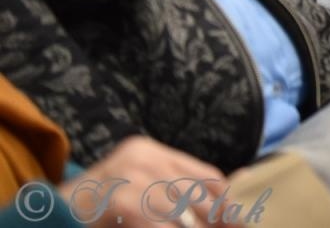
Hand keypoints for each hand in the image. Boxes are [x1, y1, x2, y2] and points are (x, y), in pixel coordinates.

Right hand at [46, 137, 234, 227]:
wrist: (52, 216)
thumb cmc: (101, 207)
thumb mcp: (142, 187)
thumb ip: (179, 188)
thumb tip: (234, 195)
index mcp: (151, 150)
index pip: (206, 175)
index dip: (225, 202)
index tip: (237, 222)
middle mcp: (144, 159)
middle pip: (199, 194)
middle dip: (216, 220)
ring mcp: (132, 178)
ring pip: (184, 213)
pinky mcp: (122, 201)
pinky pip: (162, 225)